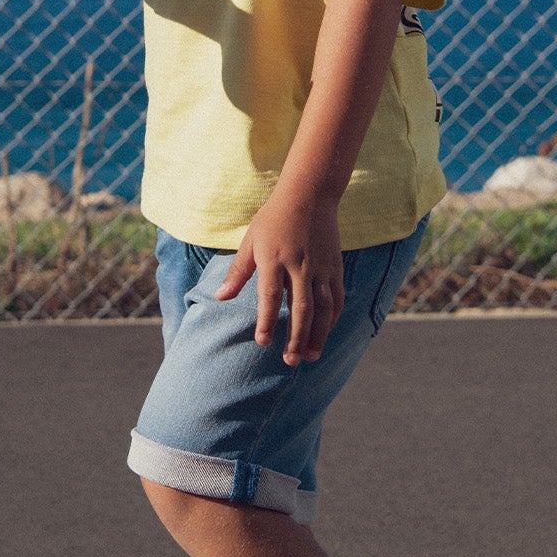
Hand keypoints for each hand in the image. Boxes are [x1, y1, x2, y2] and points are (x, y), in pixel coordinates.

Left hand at [216, 186, 344, 366]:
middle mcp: (300, 266)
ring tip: (310, 356)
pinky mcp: (335, 267)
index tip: (263, 342)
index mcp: (274, 259)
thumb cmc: (273, 218)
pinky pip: (337, 298)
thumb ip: (238, 272)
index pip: (270, 296)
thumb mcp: (251, 241)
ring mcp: (321, 267)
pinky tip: (324, 334)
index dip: (267, 321)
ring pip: (324, 308)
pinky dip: (332, 319)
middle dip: (297, 338)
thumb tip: (220, 297)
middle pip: (301, 308)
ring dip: (318, 334)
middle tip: (290, 361)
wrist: (310, 195)